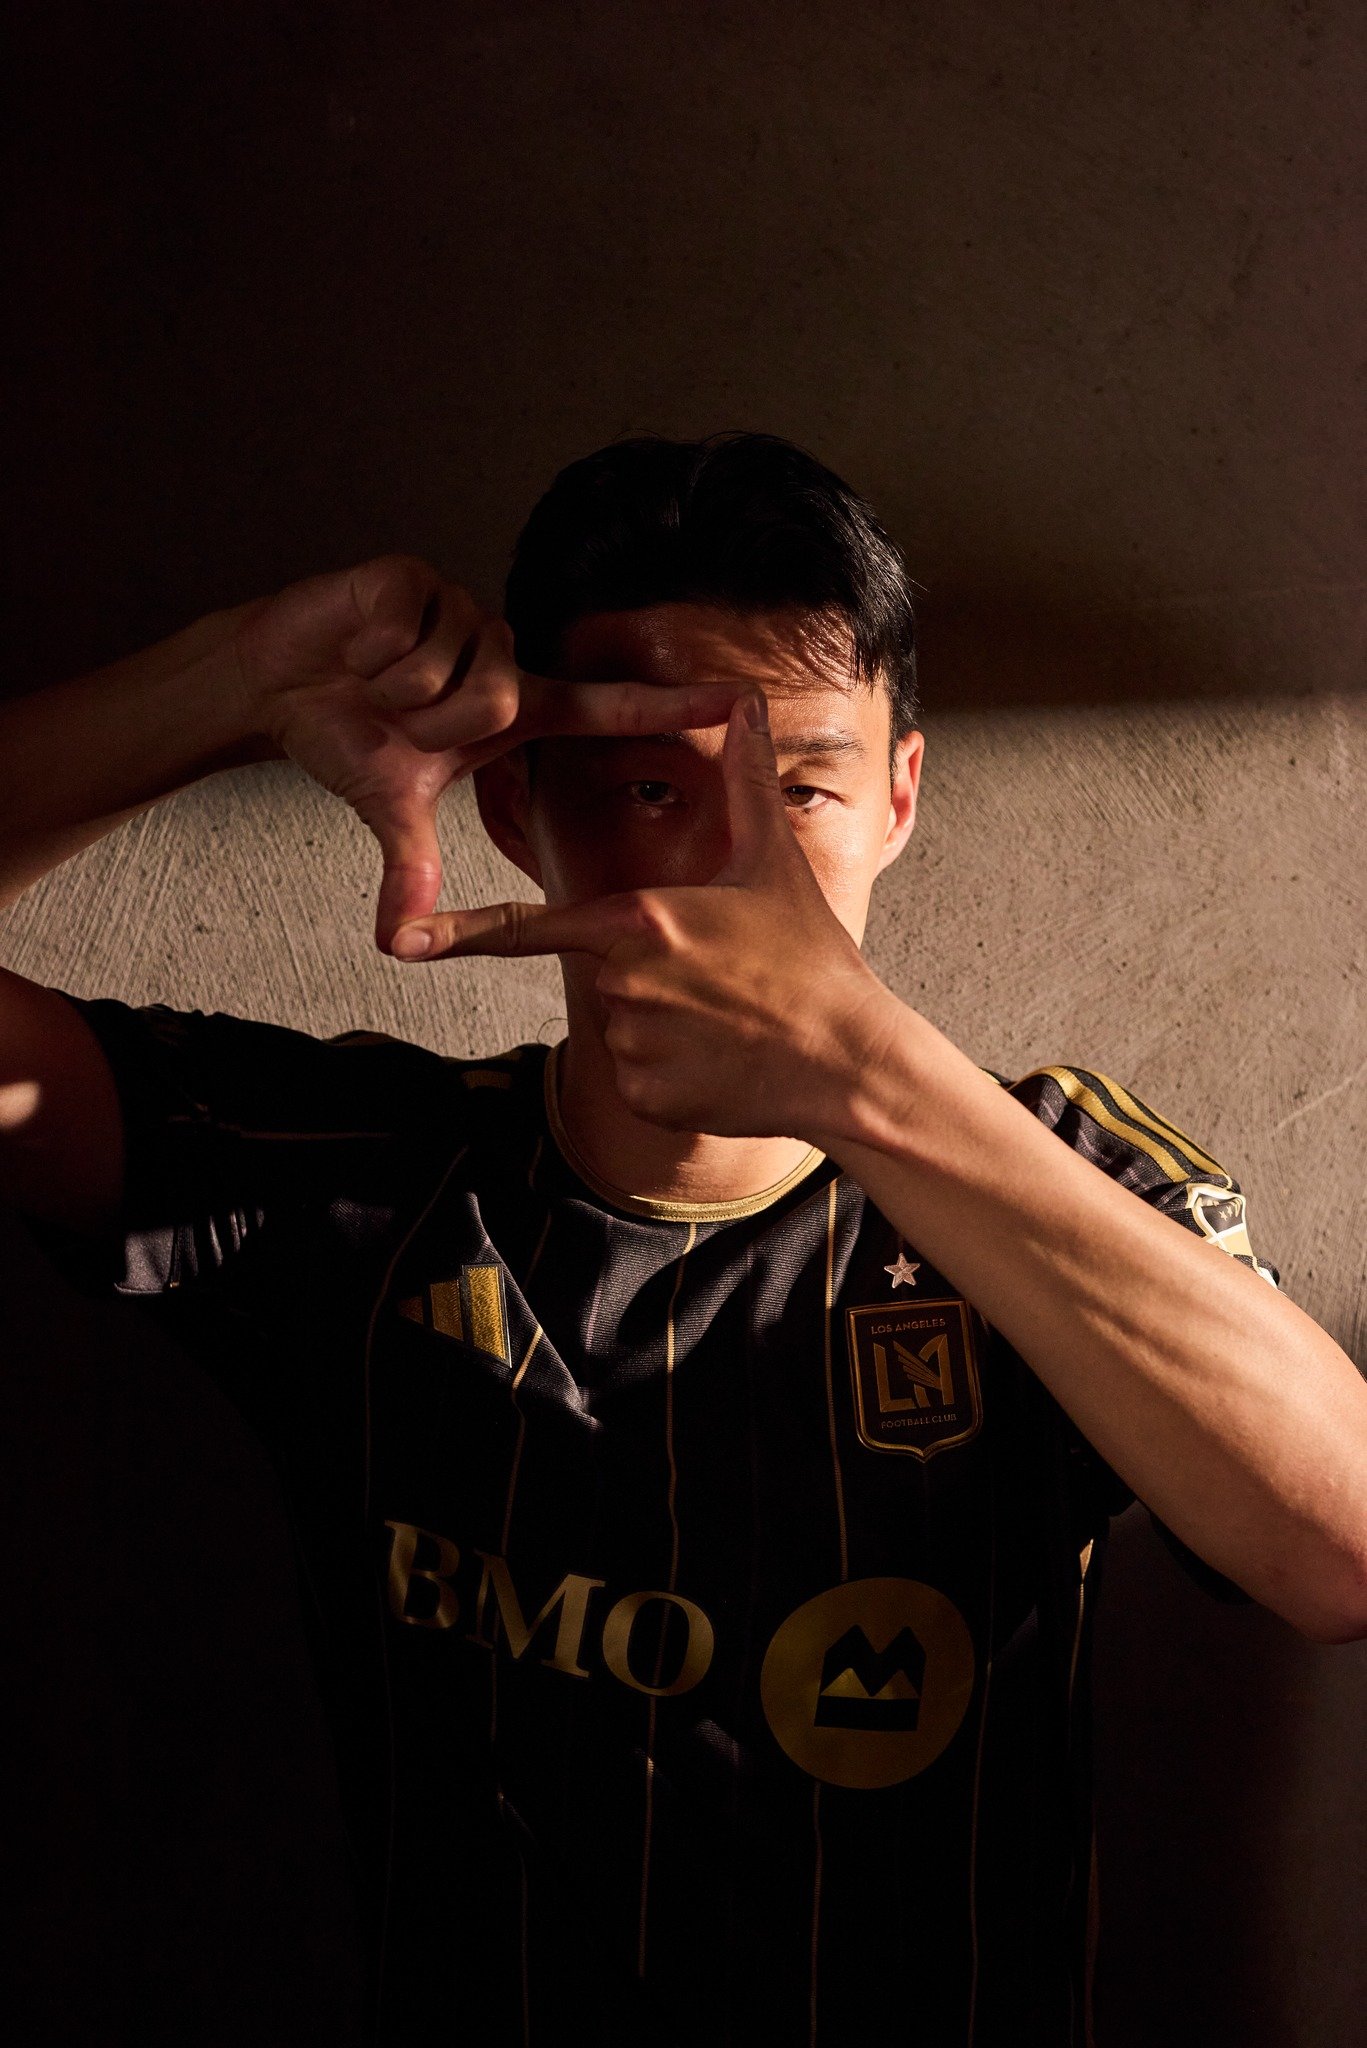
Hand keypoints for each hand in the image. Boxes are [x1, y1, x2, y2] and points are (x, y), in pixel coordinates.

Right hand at [232, 555, 742, 950]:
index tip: (740, 700)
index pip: (609, 705)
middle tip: (398, 722)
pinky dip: (372, 653)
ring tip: (375, 682)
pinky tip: (357, 647)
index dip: (672, 705)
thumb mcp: (388, 806)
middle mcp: (500, 652)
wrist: (274, 684)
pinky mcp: (415, 578)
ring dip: (399, 690)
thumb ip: (409, 871)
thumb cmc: (348, 734)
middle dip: (435, 724)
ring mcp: (460, 611)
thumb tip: (398, 944)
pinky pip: (411, 630)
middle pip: (499, 697)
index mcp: (515, 705)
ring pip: (453, 666)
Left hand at [390, 693, 899, 1141]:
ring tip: (731, 1023)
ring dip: (666, 1029)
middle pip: (604, 975)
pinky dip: (674, 1077)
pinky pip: (639, 1079)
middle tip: (725, 982)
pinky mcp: (646, 1097)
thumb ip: (744, 780)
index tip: (402, 939)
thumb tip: (745, 702)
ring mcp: (631, 1045)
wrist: (847, 1060)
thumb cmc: (812, 960)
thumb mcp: (774, 863)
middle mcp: (623, 982)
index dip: (461, 932)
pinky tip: (724, 1066)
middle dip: (652, 979)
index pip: (531, 927)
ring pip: (623, 1030)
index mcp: (640, 920)